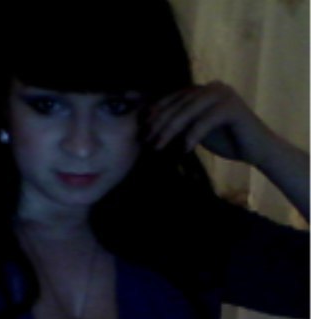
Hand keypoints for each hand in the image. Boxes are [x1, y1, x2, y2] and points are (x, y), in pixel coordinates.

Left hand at [144, 81, 276, 165]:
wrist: (256, 150)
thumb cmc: (225, 140)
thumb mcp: (196, 129)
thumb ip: (180, 122)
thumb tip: (151, 125)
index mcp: (203, 90)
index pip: (174, 98)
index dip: (156, 112)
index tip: (143, 127)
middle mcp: (212, 87)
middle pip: (178, 104)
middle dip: (159, 123)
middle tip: (147, 139)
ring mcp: (223, 95)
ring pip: (189, 111)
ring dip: (170, 130)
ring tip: (158, 146)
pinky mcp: (232, 107)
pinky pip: (206, 121)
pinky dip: (193, 135)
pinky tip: (184, 150)